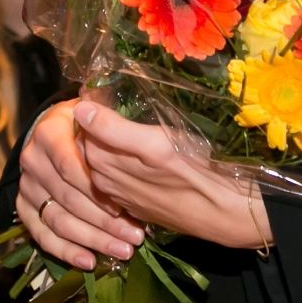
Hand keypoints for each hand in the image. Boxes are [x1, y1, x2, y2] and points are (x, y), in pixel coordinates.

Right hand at [17, 100, 144, 269]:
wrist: (58, 130)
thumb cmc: (87, 124)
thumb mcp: (98, 113)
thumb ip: (104, 119)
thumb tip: (98, 117)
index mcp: (48, 134)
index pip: (71, 167)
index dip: (97, 190)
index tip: (123, 207)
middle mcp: (32, 160)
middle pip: (68, 199)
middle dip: (103, 222)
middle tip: (134, 237)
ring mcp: (26, 186)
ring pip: (58, 220)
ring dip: (91, 240)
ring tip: (123, 251)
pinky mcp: (23, 207)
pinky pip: (42, 235)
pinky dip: (66, 251)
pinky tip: (89, 262)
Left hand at [76, 101, 271, 249]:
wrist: (222, 211)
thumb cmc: (192, 170)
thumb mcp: (155, 143)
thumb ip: (113, 129)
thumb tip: (79, 110)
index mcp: (104, 161)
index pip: (81, 126)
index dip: (90, 107)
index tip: (105, 91)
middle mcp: (106, 180)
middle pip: (87, 145)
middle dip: (94, 126)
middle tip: (115, 104)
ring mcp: (120, 195)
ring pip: (101, 162)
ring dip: (107, 145)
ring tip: (127, 127)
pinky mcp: (136, 205)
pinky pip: (116, 179)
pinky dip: (119, 165)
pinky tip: (137, 157)